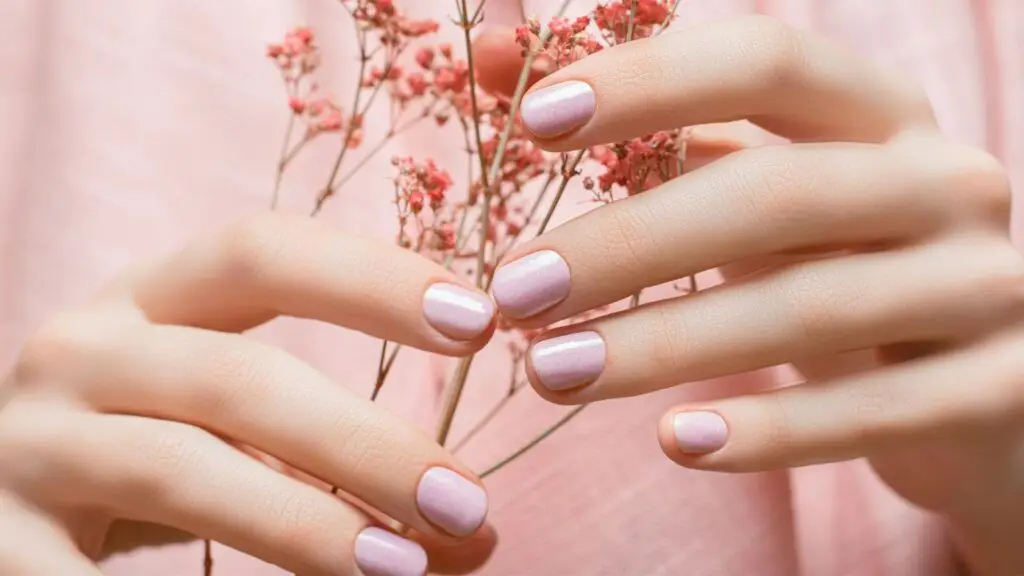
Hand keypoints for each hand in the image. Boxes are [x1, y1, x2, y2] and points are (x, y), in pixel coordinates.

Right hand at [0, 213, 496, 575]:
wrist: (1, 504)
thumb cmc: (143, 454)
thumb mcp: (225, 427)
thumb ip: (331, 458)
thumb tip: (471, 533)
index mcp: (145, 301)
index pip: (262, 251)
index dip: (372, 277)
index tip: (480, 320)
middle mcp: (78, 352)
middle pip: (239, 378)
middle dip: (365, 443)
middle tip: (465, 502)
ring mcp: (29, 444)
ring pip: (186, 469)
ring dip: (309, 524)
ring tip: (407, 568)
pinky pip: (103, 572)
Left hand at [491, 16, 1022, 573]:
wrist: (981, 387)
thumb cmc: (840, 266)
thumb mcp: (760, 190)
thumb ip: (650, 129)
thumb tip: (495, 56)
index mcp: (879, 112)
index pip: (765, 61)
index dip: (649, 81)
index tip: (532, 122)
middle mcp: (946, 180)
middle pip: (775, 193)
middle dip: (628, 243)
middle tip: (513, 294)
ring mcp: (987, 284)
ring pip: (812, 306)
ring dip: (664, 345)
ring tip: (551, 374)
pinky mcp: (1000, 386)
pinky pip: (874, 411)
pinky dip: (767, 431)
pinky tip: (674, 444)